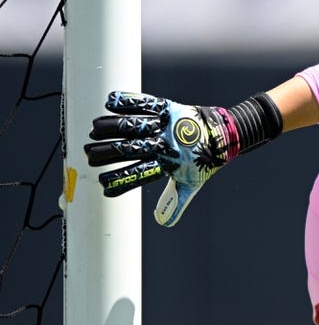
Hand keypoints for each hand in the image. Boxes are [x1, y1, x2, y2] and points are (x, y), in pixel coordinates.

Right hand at [84, 91, 240, 226]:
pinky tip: (109, 102)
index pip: (141, 174)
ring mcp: (167, 125)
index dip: (121, 180)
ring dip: (113, 127)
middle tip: (89, 156)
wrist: (224, 135)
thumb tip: (163, 222)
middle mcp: (166, 144)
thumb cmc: (202, 161)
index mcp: (169, 164)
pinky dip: (130, 102)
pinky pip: (148, 104)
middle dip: (108, 152)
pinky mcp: (170, 109)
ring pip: (136, 125)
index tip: (102, 185)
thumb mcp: (191, 183)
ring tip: (93, 130)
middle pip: (132, 148)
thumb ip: (175, 201)